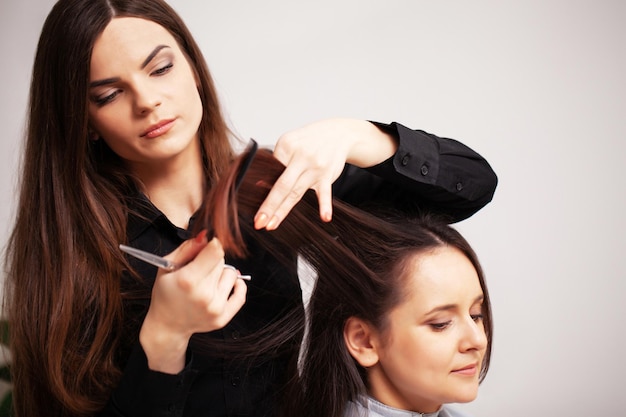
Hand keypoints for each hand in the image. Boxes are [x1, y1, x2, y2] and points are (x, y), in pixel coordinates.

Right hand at [139, 233, 246, 372]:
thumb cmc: (166, 292)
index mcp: (188, 280)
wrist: (168, 325)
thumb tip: (206, 236)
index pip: (216, 250)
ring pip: (232, 274)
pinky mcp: (223, 318)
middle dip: (211, 261)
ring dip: (221, 274)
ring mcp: (215, 308)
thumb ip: (188, 248)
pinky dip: (237, 286)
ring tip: (206, 282)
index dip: (213, 244)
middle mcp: (204, 295)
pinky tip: (225, 285)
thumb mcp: (168, 266)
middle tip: (199, 270)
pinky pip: (241, 294)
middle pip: (221, 261)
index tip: (209, 245)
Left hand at [254, 118, 396, 229]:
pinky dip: (325, 205)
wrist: (339, 133)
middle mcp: (300, 156)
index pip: (270, 171)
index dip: (261, 189)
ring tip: (272, 225)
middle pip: (281, 185)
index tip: (253, 206)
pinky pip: (326, 192)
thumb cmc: (310, 141)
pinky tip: (324, 217)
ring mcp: (315, 167)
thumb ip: (277, 162)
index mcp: (286, 145)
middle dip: (268, 205)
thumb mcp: (291, 143)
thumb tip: (260, 186)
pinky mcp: (327, 175)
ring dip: (283, 210)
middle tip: (258, 222)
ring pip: (296, 192)